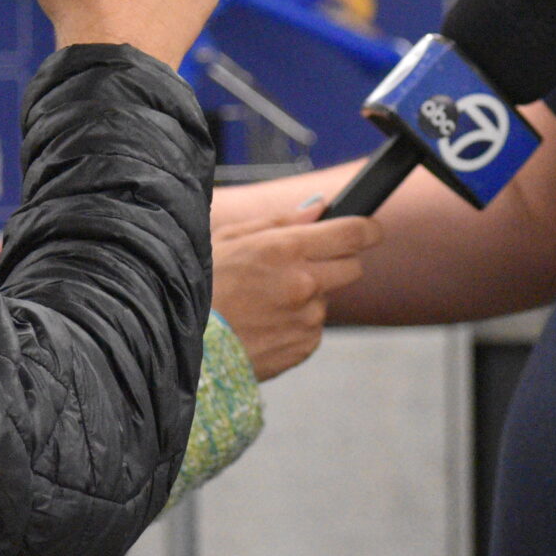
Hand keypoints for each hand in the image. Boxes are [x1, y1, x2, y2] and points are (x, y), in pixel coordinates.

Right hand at [211, 197, 382, 380]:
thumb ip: (280, 221)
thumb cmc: (201, 286)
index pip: (350, 233)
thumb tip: (319, 208)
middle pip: (352, 267)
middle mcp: (303, 284)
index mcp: (284, 250)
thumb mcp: (229, 238)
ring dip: (308, 297)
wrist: (184, 344)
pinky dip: (296, 324)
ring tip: (264, 301)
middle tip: (304, 265)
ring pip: (327, 299)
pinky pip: (313, 329)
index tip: (371, 230)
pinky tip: (264, 323)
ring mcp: (306, 319)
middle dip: (337, 261)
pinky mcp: (304, 347)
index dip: (367, 229)